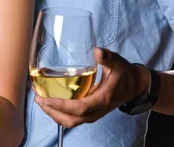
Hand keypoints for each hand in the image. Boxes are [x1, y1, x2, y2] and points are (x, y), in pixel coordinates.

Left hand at [34, 48, 149, 127]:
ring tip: (40, 101)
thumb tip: (98, 51)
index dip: (61, 105)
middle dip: (52, 111)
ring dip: (54, 114)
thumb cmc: (124, 73)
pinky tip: (50, 103)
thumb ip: (107, 57)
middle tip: (37, 99)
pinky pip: (73, 118)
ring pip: (71, 121)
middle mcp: (97, 110)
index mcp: (102, 100)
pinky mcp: (91, 112)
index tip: (45, 99)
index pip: (78, 108)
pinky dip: (60, 114)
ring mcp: (94, 113)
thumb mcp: (117, 62)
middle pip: (71, 119)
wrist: (136, 85)